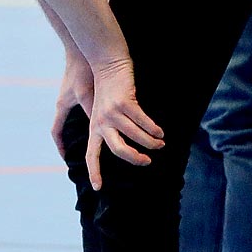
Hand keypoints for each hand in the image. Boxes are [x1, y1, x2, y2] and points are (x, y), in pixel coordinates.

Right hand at [52, 51, 93, 157]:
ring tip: (98, 141)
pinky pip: (87, 107)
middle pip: (64, 126)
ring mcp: (73, 96)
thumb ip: (91, 112)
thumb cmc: (81, 70)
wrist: (83, 49)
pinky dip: (95, 115)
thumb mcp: (86, 95)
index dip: (61, 145)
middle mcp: (65, 103)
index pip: (57, 131)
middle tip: (82, 153)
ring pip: (77, 118)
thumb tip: (100, 130)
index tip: (66, 158)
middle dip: (70, 140)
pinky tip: (108, 119)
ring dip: (85, 128)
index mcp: (62, 106)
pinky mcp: (82, 89)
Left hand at [82, 56, 164, 190]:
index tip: (98, 188)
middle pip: (119, 150)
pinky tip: (160, 132)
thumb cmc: (106, 90)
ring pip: (136, 136)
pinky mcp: (124, 102)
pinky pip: (144, 122)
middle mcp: (101, 122)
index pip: (91, 154)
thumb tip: (124, 147)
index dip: (94, 171)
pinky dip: (154, 129)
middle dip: (135, 159)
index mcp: (94, 127)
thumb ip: (107, 128)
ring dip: (151, 142)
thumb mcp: (101, 111)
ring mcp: (113, 112)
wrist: (107, 64)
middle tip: (147, 162)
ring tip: (160, 144)